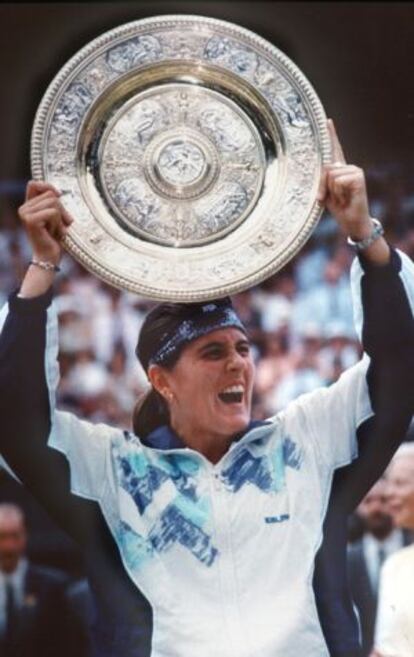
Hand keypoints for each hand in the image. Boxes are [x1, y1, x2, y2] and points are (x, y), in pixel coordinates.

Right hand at [18, 180, 72, 263]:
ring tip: (56, 230)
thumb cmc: (54, 238)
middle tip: (60, 225)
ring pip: (54, 203)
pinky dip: (59, 223)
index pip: (34, 184)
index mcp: (27, 206)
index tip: (59, 195)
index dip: (48, 186)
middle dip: (62, 210)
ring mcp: (25, 214)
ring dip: (61, 218)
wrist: (49, 257)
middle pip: (50, 195)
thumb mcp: (55, 217)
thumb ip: (53, 203)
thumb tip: (58, 192)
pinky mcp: (31, 220)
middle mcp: (23, 208)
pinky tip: (55, 233)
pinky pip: (53, 212)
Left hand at [317, 120, 372, 239]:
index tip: (327, 121)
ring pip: (331, 174)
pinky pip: (338, 180)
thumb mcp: (325, 193)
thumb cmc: (338, 208)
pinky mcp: (358, 176)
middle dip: (322, 185)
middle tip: (326, 198)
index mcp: (339, 169)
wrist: (352, 221)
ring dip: (331, 190)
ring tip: (340, 198)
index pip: (334, 149)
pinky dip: (338, 192)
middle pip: (325, 167)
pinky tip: (347, 197)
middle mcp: (347, 167)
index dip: (331, 135)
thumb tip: (325, 169)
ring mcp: (354, 171)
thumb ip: (321, 180)